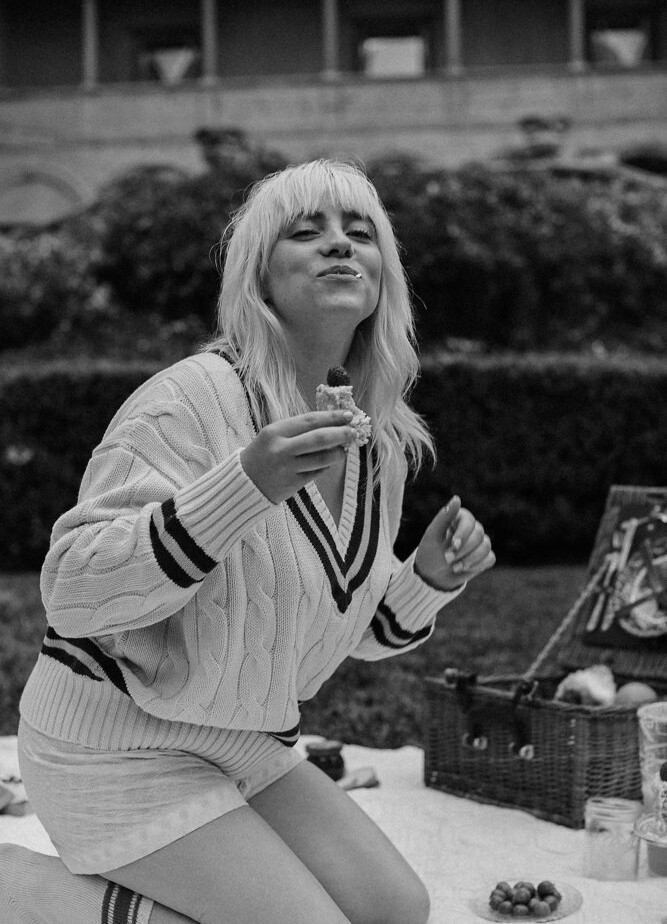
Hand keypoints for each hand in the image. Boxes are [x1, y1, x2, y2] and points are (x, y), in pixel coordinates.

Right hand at [240, 410, 354, 503]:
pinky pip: (317, 472)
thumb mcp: (274, 434)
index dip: (331, 417)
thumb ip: (299, 429)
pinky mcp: (293, 484)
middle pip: (318, 439)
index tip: (348, 415)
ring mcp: (287, 468)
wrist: (244, 481)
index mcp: (275, 432)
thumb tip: (331, 422)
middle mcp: (281, 449)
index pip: (309, 421)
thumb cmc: (263, 453)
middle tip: (354, 431)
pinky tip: (330, 461)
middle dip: (340, 434)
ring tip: (343, 449)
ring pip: (321, 459)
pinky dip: (327, 466)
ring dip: (337, 453)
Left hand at [414, 496, 494, 590]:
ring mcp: (479, 543)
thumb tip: (457, 498)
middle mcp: (471, 528)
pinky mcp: (484, 557)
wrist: (431, 576)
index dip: (463, 533)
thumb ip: (444, 516)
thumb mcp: (433, 535)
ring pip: (486, 546)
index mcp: (458, 519)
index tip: (453, 546)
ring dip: (470, 559)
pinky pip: (490, 558)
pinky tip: (464, 569)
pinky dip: (478, 565)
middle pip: (478, 533)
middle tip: (448, 559)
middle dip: (464, 549)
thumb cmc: (430, 552)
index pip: (469, 520)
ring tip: (454, 567)